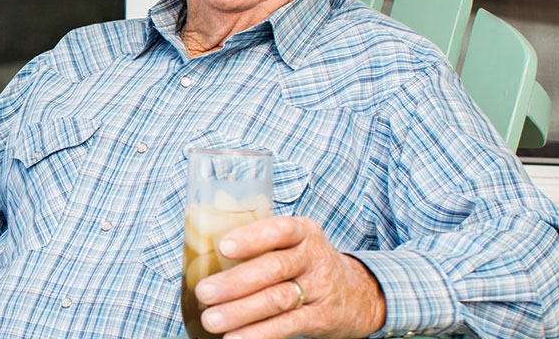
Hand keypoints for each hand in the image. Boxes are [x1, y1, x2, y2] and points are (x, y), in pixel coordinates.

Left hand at [193, 216, 386, 338]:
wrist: (359, 293)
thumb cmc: (306, 264)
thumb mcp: (293, 244)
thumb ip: (259, 243)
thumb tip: (199, 249)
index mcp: (302, 232)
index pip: (278, 230)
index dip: (251, 238)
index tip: (223, 247)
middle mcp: (314, 258)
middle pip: (273, 269)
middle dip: (235, 282)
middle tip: (204, 292)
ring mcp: (320, 288)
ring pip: (277, 299)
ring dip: (240, 311)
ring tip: (211, 320)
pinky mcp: (322, 317)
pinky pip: (287, 325)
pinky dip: (259, 333)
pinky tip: (236, 338)